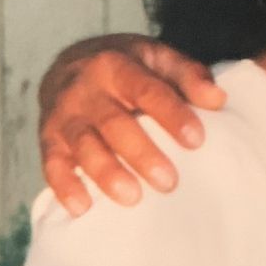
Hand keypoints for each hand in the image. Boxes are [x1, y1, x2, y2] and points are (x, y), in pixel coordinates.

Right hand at [37, 34, 225, 216]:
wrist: (70, 63)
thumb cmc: (127, 66)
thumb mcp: (157, 57)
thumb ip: (188, 75)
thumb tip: (218, 99)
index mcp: (118, 65)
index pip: (148, 90)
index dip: (172, 115)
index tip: (197, 140)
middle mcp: (86, 89)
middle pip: (115, 124)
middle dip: (142, 154)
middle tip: (170, 182)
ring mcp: (64, 115)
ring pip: (84, 146)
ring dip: (107, 174)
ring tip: (133, 198)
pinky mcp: (47, 139)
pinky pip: (52, 164)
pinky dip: (65, 186)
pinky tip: (82, 208)